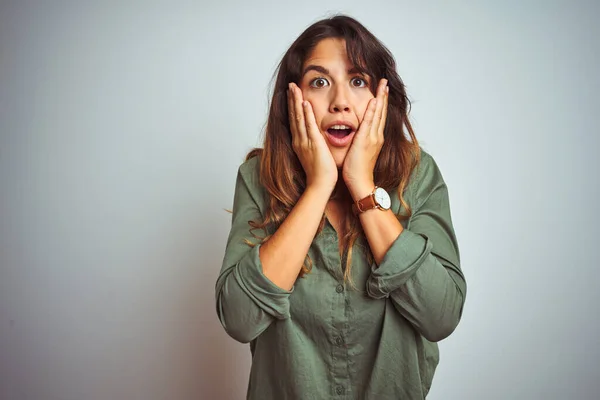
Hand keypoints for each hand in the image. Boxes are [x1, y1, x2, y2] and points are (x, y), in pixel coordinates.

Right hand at [288, 82, 337, 191]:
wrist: (319, 185)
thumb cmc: (320, 174)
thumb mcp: (314, 156)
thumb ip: (313, 145)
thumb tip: (315, 140)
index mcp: (300, 143)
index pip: (295, 121)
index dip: (293, 107)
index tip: (292, 94)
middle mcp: (299, 140)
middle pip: (294, 116)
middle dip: (292, 99)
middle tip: (290, 85)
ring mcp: (305, 141)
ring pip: (299, 117)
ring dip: (296, 101)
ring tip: (294, 87)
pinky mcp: (313, 143)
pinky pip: (309, 125)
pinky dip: (306, 113)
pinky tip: (304, 102)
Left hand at [342, 78, 388, 200]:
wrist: (360, 182)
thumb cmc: (358, 170)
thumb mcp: (360, 152)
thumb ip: (360, 142)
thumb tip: (357, 135)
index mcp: (374, 138)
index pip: (379, 116)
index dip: (381, 103)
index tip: (382, 90)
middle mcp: (376, 136)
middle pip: (381, 112)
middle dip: (383, 96)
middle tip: (385, 82)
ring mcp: (372, 138)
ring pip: (378, 114)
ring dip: (380, 98)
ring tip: (383, 85)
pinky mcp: (365, 141)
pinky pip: (369, 123)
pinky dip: (373, 111)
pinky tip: (374, 100)